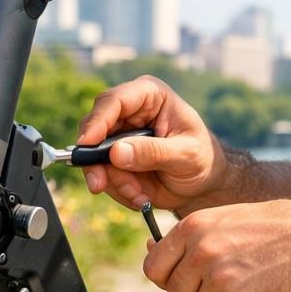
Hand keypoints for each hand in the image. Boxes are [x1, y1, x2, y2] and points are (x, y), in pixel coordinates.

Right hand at [75, 75, 225, 211]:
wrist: (203, 183)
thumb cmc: (202, 159)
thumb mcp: (186, 155)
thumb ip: (153, 153)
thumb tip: (117, 153)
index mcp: (150, 95)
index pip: (114, 100)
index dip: (97, 121)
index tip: (87, 144)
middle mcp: (129, 111)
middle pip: (94, 128)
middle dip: (96, 161)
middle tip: (100, 185)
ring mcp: (119, 135)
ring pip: (94, 156)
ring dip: (114, 182)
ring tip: (141, 195)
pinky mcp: (114, 158)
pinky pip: (102, 174)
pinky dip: (118, 190)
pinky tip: (140, 196)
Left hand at [142, 201, 290, 291]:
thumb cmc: (274, 227)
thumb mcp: (224, 218)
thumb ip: (190, 237)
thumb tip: (150, 251)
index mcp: (193, 227)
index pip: (154, 267)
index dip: (167, 278)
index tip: (182, 278)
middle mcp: (201, 252)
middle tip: (226, 279)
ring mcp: (220, 278)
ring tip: (251, 277)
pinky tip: (263, 288)